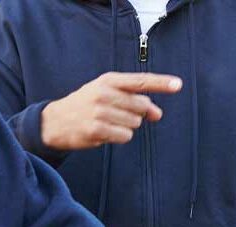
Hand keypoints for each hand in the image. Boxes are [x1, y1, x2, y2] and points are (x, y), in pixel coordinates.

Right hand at [41, 72, 181, 149]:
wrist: (56, 121)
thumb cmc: (87, 106)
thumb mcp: (107, 94)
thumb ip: (134, 100)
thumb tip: (158, 114)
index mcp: (108, 80)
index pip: (140, 81)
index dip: (161, 83)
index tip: (178, 84)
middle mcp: (104, 93)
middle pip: (142, 107)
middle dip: (138, 114)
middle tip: (119, 114)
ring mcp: (100, 111)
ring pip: (135, 123)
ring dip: (126, 127)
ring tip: (107, 122)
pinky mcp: (97, 129)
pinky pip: (125, 136)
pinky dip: (120, 137)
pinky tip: (105, 133)